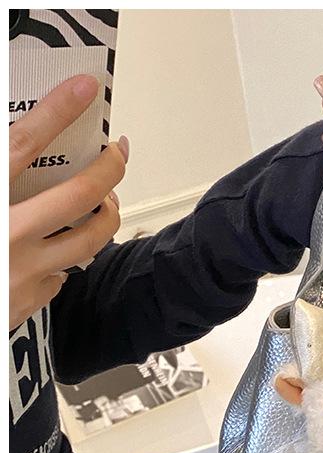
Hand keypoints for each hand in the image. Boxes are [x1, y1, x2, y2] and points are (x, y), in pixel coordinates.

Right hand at [9, 75, 127, 329]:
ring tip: (104, 201)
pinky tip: (55, 249)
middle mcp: (6, 234)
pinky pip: (62, 274)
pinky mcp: (28, 300)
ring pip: (90, 239)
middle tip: (117, 153)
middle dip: (109, 169)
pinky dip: (64, 258)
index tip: (86, 87)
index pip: (23, 143)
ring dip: (105, 215)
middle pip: (81, 196)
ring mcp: (22, 271)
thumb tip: (14, 147)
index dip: (57, 111)